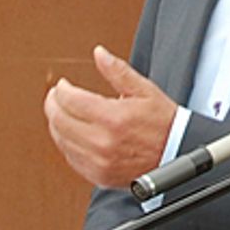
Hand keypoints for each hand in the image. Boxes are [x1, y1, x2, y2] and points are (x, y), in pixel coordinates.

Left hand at [43, 45, 176, 190]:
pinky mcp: (99, 175)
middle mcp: (103, 142)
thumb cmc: (163, 123)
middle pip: (59, 120)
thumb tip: (99, 53)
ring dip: (56, 123)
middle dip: (52, 104)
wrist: (177, 153)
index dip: (61, 90)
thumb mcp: (144, 90)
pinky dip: (66, 143)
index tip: (62, 85)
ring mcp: (99, 161)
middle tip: (56, 96)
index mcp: (113, 118)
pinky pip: (71, 157)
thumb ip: (118, 71)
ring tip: (62, 113)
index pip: (69, 100)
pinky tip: (71, 133)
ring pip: (61, 139)